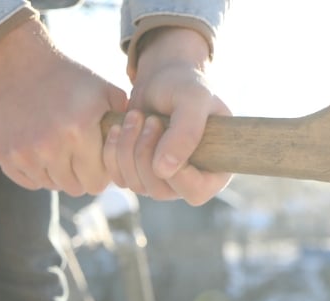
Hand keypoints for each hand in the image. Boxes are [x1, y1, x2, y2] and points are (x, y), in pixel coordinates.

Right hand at [0, 18, 127, 196]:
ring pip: (52, 186)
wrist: (18, 63)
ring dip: (59, 172)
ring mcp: (24, 154)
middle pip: (76, 188)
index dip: (101, 172)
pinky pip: (29, 182)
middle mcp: (50, 147)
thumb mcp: (104, 91)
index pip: (98, 182)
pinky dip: (36, 171)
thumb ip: (127, 122)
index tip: (98, 158)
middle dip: (81, 174)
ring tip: (59, 146)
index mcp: (79, 132)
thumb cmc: (68, 78)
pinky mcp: (5, 157)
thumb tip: (142, 151)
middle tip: (79, 154)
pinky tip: (38, 147)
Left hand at [106, 27, 231, 205]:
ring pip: (137, 185)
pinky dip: (114, 152)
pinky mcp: (138, 174)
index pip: (196, 192)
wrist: (161, 78)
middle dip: (146, 153)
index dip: (177, 170)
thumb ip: (186, 133)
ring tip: (135, 116)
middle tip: (149, 119)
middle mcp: (189, 181)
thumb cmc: (185, 86)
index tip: (164, 129)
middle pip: (161, 191)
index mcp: (215, 169)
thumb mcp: (193, 100)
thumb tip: (164, 170)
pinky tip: (118, 127)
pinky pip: (120, 178)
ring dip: (129, 148)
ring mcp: (163, 181)